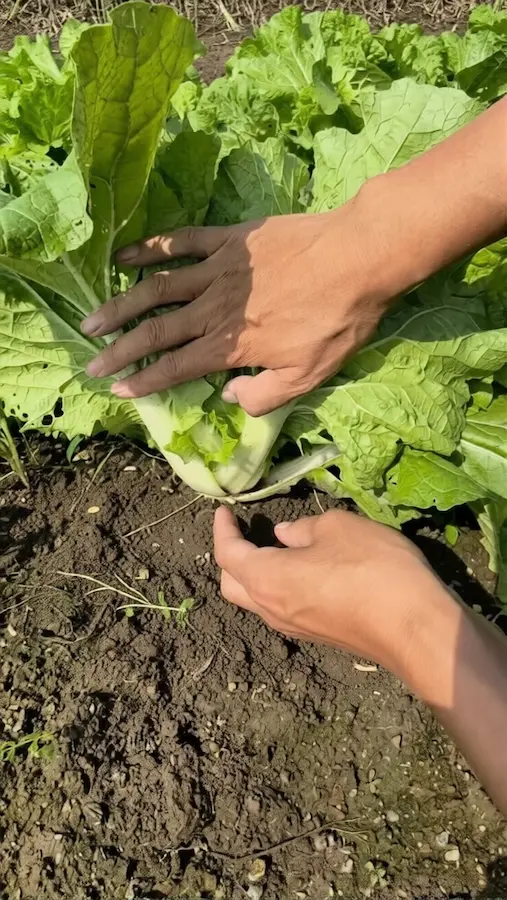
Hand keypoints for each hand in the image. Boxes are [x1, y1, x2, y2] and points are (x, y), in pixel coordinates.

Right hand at [81, 191, 397, 415]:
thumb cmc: (338, 320)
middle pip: (157, 332)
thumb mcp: (309, 375)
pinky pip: (181, 242)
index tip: (118, 389)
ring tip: (93, 319)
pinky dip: (150, 248)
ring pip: (158, 289)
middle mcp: (215, 309)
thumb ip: (266, 395)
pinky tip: (124, 255)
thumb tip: (230, 398)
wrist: (359, 257)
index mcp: (232, 345)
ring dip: (122, 305)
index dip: (144, 381)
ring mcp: (219, 270)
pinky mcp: (229, 240)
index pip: (177, 367)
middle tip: (91, 361)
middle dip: (121, 349)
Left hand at [213, 505, 443, 675]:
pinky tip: (302, 571)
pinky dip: (278, 588)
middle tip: (244, 532)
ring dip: (256, 575)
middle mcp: (271, 609)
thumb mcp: (338, 528)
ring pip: (257, 601)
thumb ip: (304, 529)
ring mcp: (294, 628)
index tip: (224, 510)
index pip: (228, 554)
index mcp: (267, 579)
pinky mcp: (317, 636)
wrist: (414, 628)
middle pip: (232, 585)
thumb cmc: (372, 568)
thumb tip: (284, 536)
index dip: (223, 530)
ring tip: (273, 548)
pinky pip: (283, 610)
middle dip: (231, 558)